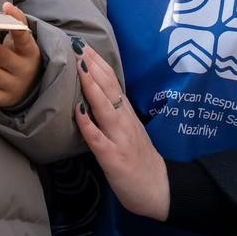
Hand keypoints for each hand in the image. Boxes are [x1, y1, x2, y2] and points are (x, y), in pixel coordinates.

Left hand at [0, 2, 42, 108]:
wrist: (30, 86)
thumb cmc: (21, 57)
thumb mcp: (23, 42)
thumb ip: (16, 24)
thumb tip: (6, 5)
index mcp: (29, 52)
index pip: (24, 36)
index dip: (15, 22)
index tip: (5, 8)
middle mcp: (24, 69)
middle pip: (2, 56)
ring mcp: (14, 86)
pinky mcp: (4, 99)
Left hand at [74, 44, 169, 220]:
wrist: (158, 191)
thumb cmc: (139, 160)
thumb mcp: (128, 130)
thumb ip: (114, 112)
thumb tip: (95, 92)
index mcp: (126, 114)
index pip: (113, 82)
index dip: (99, 63)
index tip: (85, 45)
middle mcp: (124, 121)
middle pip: (109, 88)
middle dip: (93, 65)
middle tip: (78, 45)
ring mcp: (119, 139)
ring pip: (105, 108)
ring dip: (92, 86)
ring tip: (79, 66)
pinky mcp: (113, 158)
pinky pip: (99, 139)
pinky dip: (88, 124)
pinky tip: (78, 111)